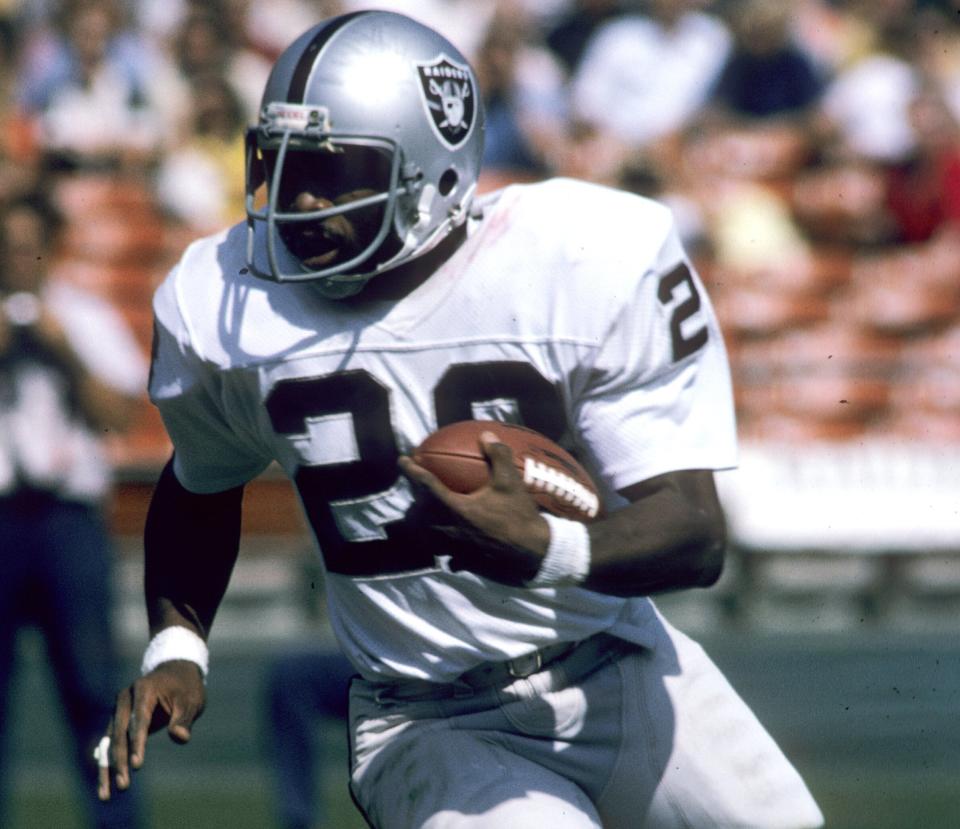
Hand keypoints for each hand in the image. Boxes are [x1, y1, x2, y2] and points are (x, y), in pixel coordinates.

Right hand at [97, 661, 205, 800]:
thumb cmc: (186, 688)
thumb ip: (184, 719)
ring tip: (107, 793)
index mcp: (144, 689)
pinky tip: (104, 782)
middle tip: (124, 785)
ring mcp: (118, 709)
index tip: (136, 765)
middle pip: (120, 732)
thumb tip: (180, 738)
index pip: (139, 719)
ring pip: (110, 741)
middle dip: (120, 760)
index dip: (137, 743)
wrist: (175, 672)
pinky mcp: (117, 720)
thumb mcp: (191, 700)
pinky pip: (110, 743)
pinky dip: (108, 762)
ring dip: (109, 767)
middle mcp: (125, 698)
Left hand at [399, 431, 549, 584]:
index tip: (402, 460)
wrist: (533, 552)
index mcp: (456, 509)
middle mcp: (449, 530)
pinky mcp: (465, 562)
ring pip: (427, 538)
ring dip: (422, 526)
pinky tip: (449, 546)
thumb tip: (486, 434)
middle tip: (415, 488)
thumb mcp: (511, 482)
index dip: (412, 472)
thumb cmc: (519, 516)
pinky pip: (446, 556)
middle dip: (413, 501)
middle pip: (419, 515)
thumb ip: (498, 456)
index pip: (426, 486)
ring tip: (424, 516)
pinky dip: (442, 549)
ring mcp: (455, 549)